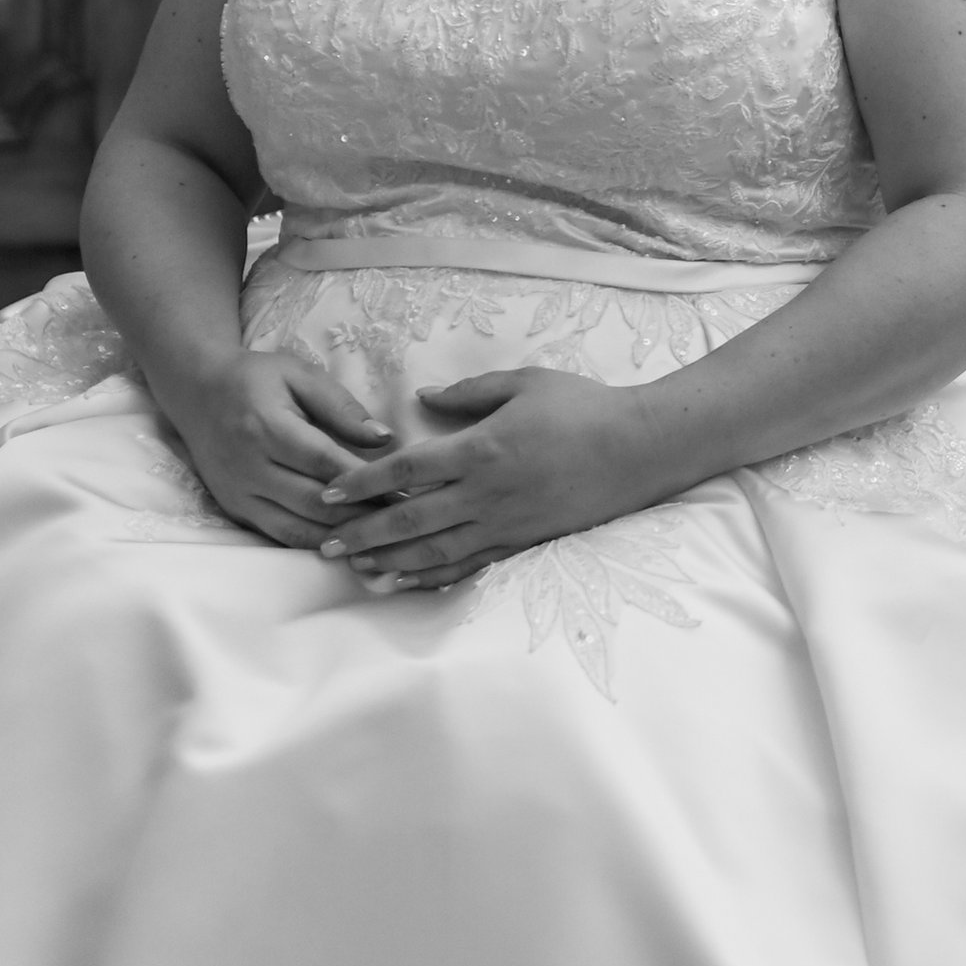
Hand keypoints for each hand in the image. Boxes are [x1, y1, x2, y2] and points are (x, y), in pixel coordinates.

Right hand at [164, 348, 394, 548]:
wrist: (196, 392)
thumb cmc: (254, 379)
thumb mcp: (298, 375)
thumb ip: (341, 406)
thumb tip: (385, 439)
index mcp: (266, 427)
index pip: (325, 463)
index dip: (367, 481)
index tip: (405, 490)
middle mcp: (248, 466)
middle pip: (314, 502)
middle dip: (362, 514)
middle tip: (401, 519)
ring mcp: (238, 493)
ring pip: (297, 528)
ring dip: (341, 537)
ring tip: (380, 538)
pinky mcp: (234, 509)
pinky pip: (279, 536)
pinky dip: (314, 543)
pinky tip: (345, 544)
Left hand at [316, 367, 653, 592]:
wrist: (641, 449)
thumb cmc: (584, 407)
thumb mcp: (525, 382)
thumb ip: (470, 392)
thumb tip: (423, 397)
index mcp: (481, 449)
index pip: (406, 471)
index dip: (363, 484)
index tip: (329, 493)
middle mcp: (486, 493)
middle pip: (411, 521)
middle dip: (363, 535)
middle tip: (325, 546)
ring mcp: (506, 523)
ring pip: (435, 552)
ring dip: (391, 564)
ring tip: (356, 571)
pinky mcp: (525, 543)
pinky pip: (471, 566)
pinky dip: (434, 578)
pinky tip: (406, 584)